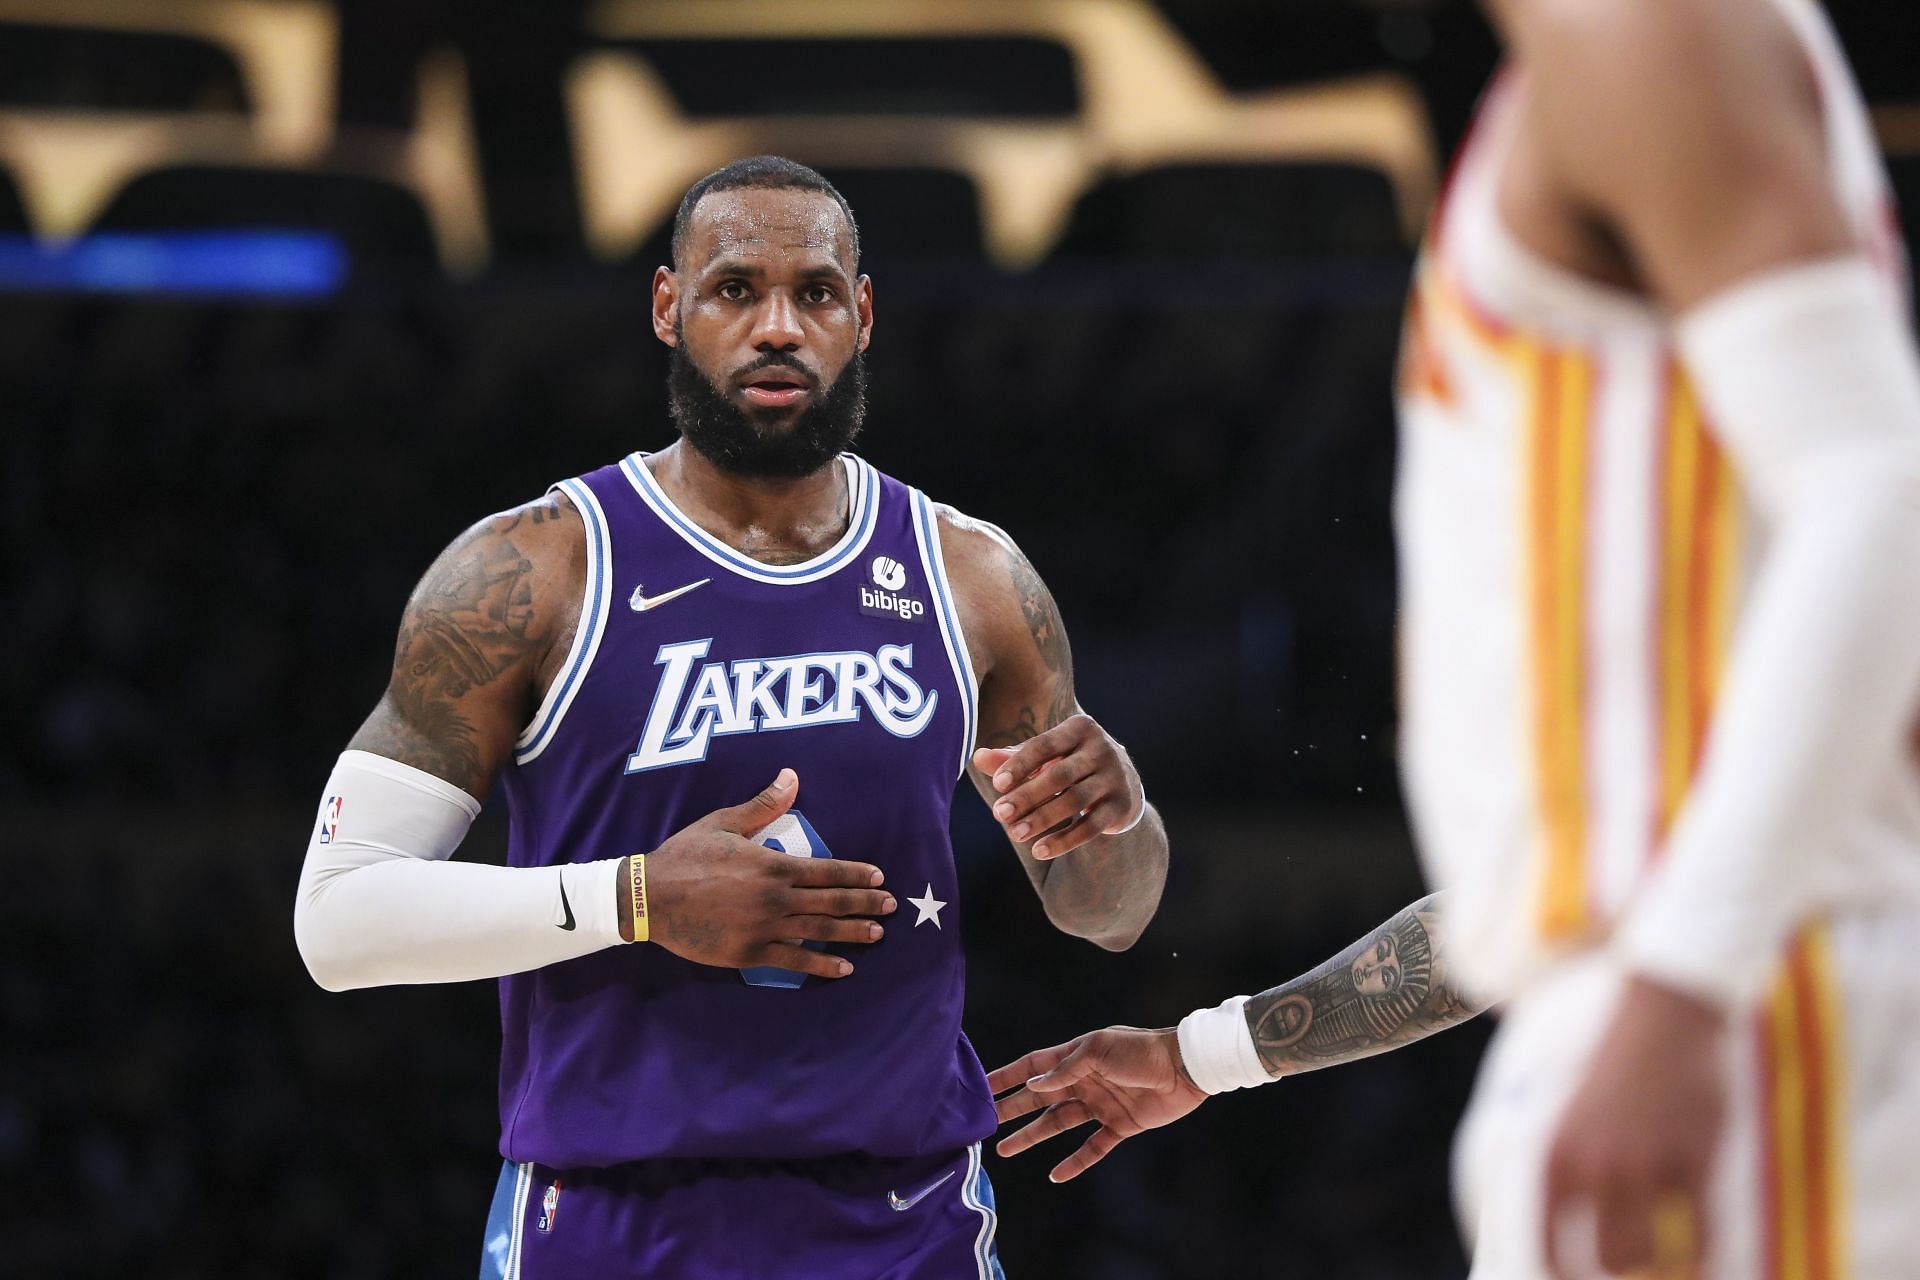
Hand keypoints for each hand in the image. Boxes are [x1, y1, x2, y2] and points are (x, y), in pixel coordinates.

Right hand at [636, 769, 895, 979]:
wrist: (650, 897)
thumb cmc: (685, 856)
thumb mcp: (724, 823)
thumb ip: (763, 805)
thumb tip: (791, 776)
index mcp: (774, 865)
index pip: (828, 870)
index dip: (857, 875)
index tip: (879, 878)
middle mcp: (776, 898)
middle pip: (833, 902)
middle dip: (866, 903)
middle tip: (891, 906)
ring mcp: (765, 928)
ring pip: (820, 932)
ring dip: (852, 933)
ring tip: (876, 934)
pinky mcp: (750, 954)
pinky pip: (795, 961)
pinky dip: (822, 965)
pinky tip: (843, 969)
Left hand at [972, 713, 1142, 859]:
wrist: (1122, 783)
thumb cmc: (1070, 764)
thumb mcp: (1045, 757)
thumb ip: (1012, 758)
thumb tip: (978, 757)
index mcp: (1080, 728)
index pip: (1045, 745)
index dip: (1020, 764)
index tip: (997, 784)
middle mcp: (1102, 749)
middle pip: (1059, 775)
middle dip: (1027, 796)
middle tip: (998, 814)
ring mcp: (1116, 778)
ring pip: (1075, 801)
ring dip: (1042, 819)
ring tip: (1015, 834)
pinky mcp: (1122, 806)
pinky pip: (1091, 826)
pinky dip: (1064, 840)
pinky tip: (1039, 850)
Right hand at [987, 1026, 1206, 1181]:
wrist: (1185, 1068)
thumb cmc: (1141, 1050)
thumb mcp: (1099, 1050)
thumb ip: (1066, 1069)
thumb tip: (1033, 1085)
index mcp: (1077, 1057)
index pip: (1033, 1067)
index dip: (1007, 1076)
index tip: (981, 1086)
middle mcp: (1085, 1081)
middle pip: (1040, 1099)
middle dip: (1012, 1109)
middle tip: (985, 1123)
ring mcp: (1101, 1104)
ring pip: (1058, 1124)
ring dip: (1032, 1137)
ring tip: (1005, 1150)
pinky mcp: (1120, 1126)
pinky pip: (1092, 1147)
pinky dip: (1075, 1162)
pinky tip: (1056, 1174)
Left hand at [1542, 976, 1728, 1278]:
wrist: (1663, 1016)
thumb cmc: (1617, 1072)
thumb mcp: (1573, 1122)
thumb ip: (1573, 1177)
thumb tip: (1576, 1241)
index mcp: (1558, 1157)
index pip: (1552, 1248)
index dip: (1569, 1279)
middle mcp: (1596, 1166)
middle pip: (1609, 1261)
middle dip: (1625, 1269)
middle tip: (1637, 1265)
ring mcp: (1647, 1164)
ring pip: (1654, 1255)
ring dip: (1663, 1264)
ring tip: (1670, 1260)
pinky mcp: (1694, 1160)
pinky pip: (1700, 1237)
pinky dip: (1701, 1260)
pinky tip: (1703, 1265)